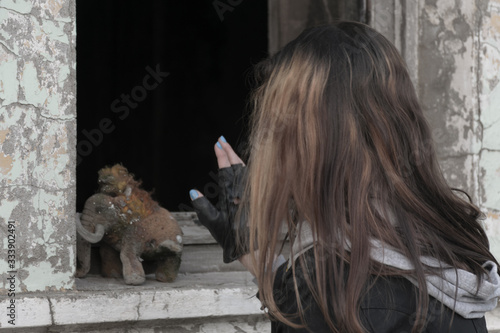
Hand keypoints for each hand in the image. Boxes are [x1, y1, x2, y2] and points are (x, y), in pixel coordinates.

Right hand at [190, 136, 248, 262]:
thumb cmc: (231, 238)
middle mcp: (243, 192)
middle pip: (237, 165)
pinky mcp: (259, 198)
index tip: (217, 143)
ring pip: (246, 170)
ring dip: (238, 158)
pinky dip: (246, 169)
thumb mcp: (212, 223)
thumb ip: (202, 206)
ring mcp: (253, 194)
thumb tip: (193, 190)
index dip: (222, 155)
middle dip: (229, 151)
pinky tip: (243, 166)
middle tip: (222, 140)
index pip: (225, 170)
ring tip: (230, 149)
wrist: (253, 248)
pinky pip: (253, 178)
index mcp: (230, 195)